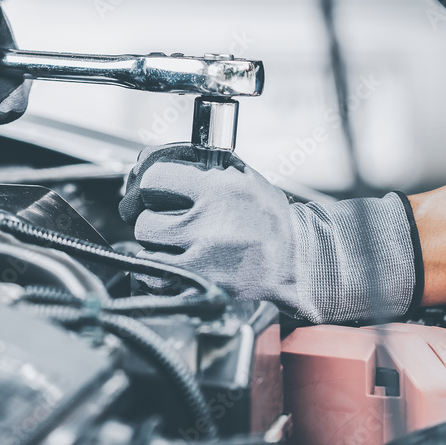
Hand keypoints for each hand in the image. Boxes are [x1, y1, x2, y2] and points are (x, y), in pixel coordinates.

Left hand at [119, 144, 420, 322]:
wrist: (301, 261)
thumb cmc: (270, 218)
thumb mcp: (243, 177)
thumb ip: (201, 165)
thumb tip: (150, 160)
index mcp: (219, 188)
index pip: (154, 176)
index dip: (146, 183)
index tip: (148, 190)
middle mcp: (209, 222)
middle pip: (144, 216)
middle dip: (148, 216)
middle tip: (160, 218)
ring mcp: (203, 257)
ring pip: (147, 246)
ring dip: (154, 244)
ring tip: (174, 242)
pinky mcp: (201, 284)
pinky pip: (153, 276)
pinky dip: (155, 270)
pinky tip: (171, 263)